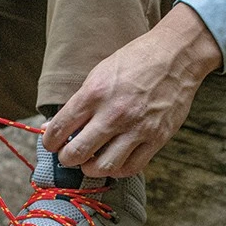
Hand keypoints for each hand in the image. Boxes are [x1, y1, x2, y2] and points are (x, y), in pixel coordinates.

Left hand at [41, 4, 221, 177]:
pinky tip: (113, 161)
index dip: (49, 142)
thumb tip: (57, 126)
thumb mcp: (100, 73)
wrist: (176, 56)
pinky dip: (117, 170)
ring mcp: (137, 128)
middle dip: (66, 159)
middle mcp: (114, 113)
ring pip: (103, 167)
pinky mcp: (157, 138)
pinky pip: (131, 167)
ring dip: (90, 168)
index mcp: (95, 93)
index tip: (51, 144)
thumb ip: (80, 102)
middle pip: (77, 153)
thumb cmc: (136, 61)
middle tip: (68, 156)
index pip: (59, 128)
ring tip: (89, 162)